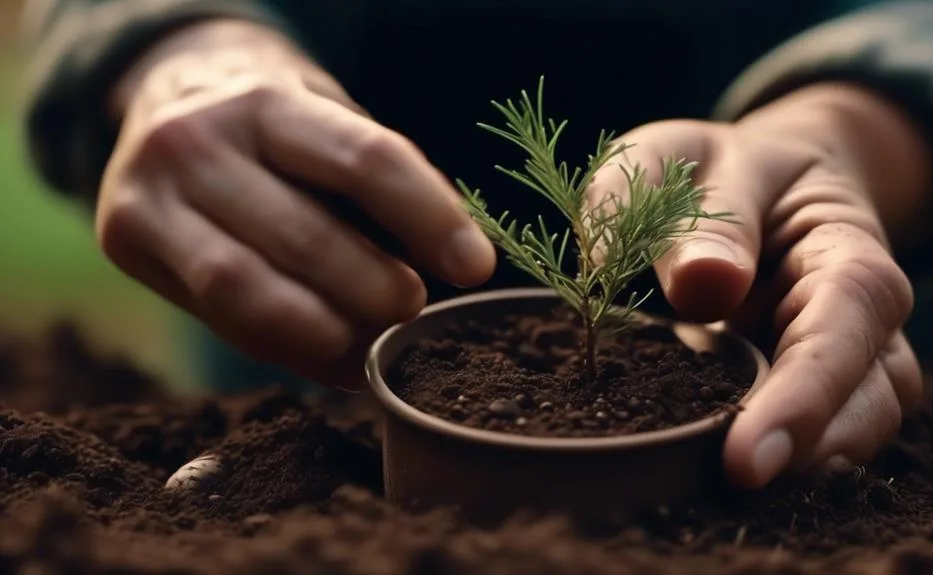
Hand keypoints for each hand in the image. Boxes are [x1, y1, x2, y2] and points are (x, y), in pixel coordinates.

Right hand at [98, 20, 495, 388]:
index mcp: (268, 100)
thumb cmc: (275, 131)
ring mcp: (150, 193)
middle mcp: (198, 140)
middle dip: (374, 289)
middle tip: (413, 309)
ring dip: (328, 331)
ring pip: (247, 290)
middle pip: (305, 235)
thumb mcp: (326, 128)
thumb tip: (456, 268)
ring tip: (374, 342)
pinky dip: (290, 349)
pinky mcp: (125, 240)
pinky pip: (220, 317)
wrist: (167, 100)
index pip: (364, 160)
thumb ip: (380, 189)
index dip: (429, 218)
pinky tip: (335, 357)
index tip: (477, 267)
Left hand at [586, 83, 931, 488]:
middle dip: (810, 442)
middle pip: (872, 391)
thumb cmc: (713, 169)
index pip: (849, 316)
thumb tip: (704, 286)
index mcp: (840, 242)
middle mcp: (858, 311)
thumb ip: (693, 214)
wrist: (747, 179)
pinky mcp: (804, 388)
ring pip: (855, 428)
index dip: (807, 391)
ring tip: (726, 486)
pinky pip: (812, 437)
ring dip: (801, 464)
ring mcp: (839, 356)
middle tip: (737, 479)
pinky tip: (722, 475)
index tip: (749, 453)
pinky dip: (779, 459)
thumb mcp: (685, 160)